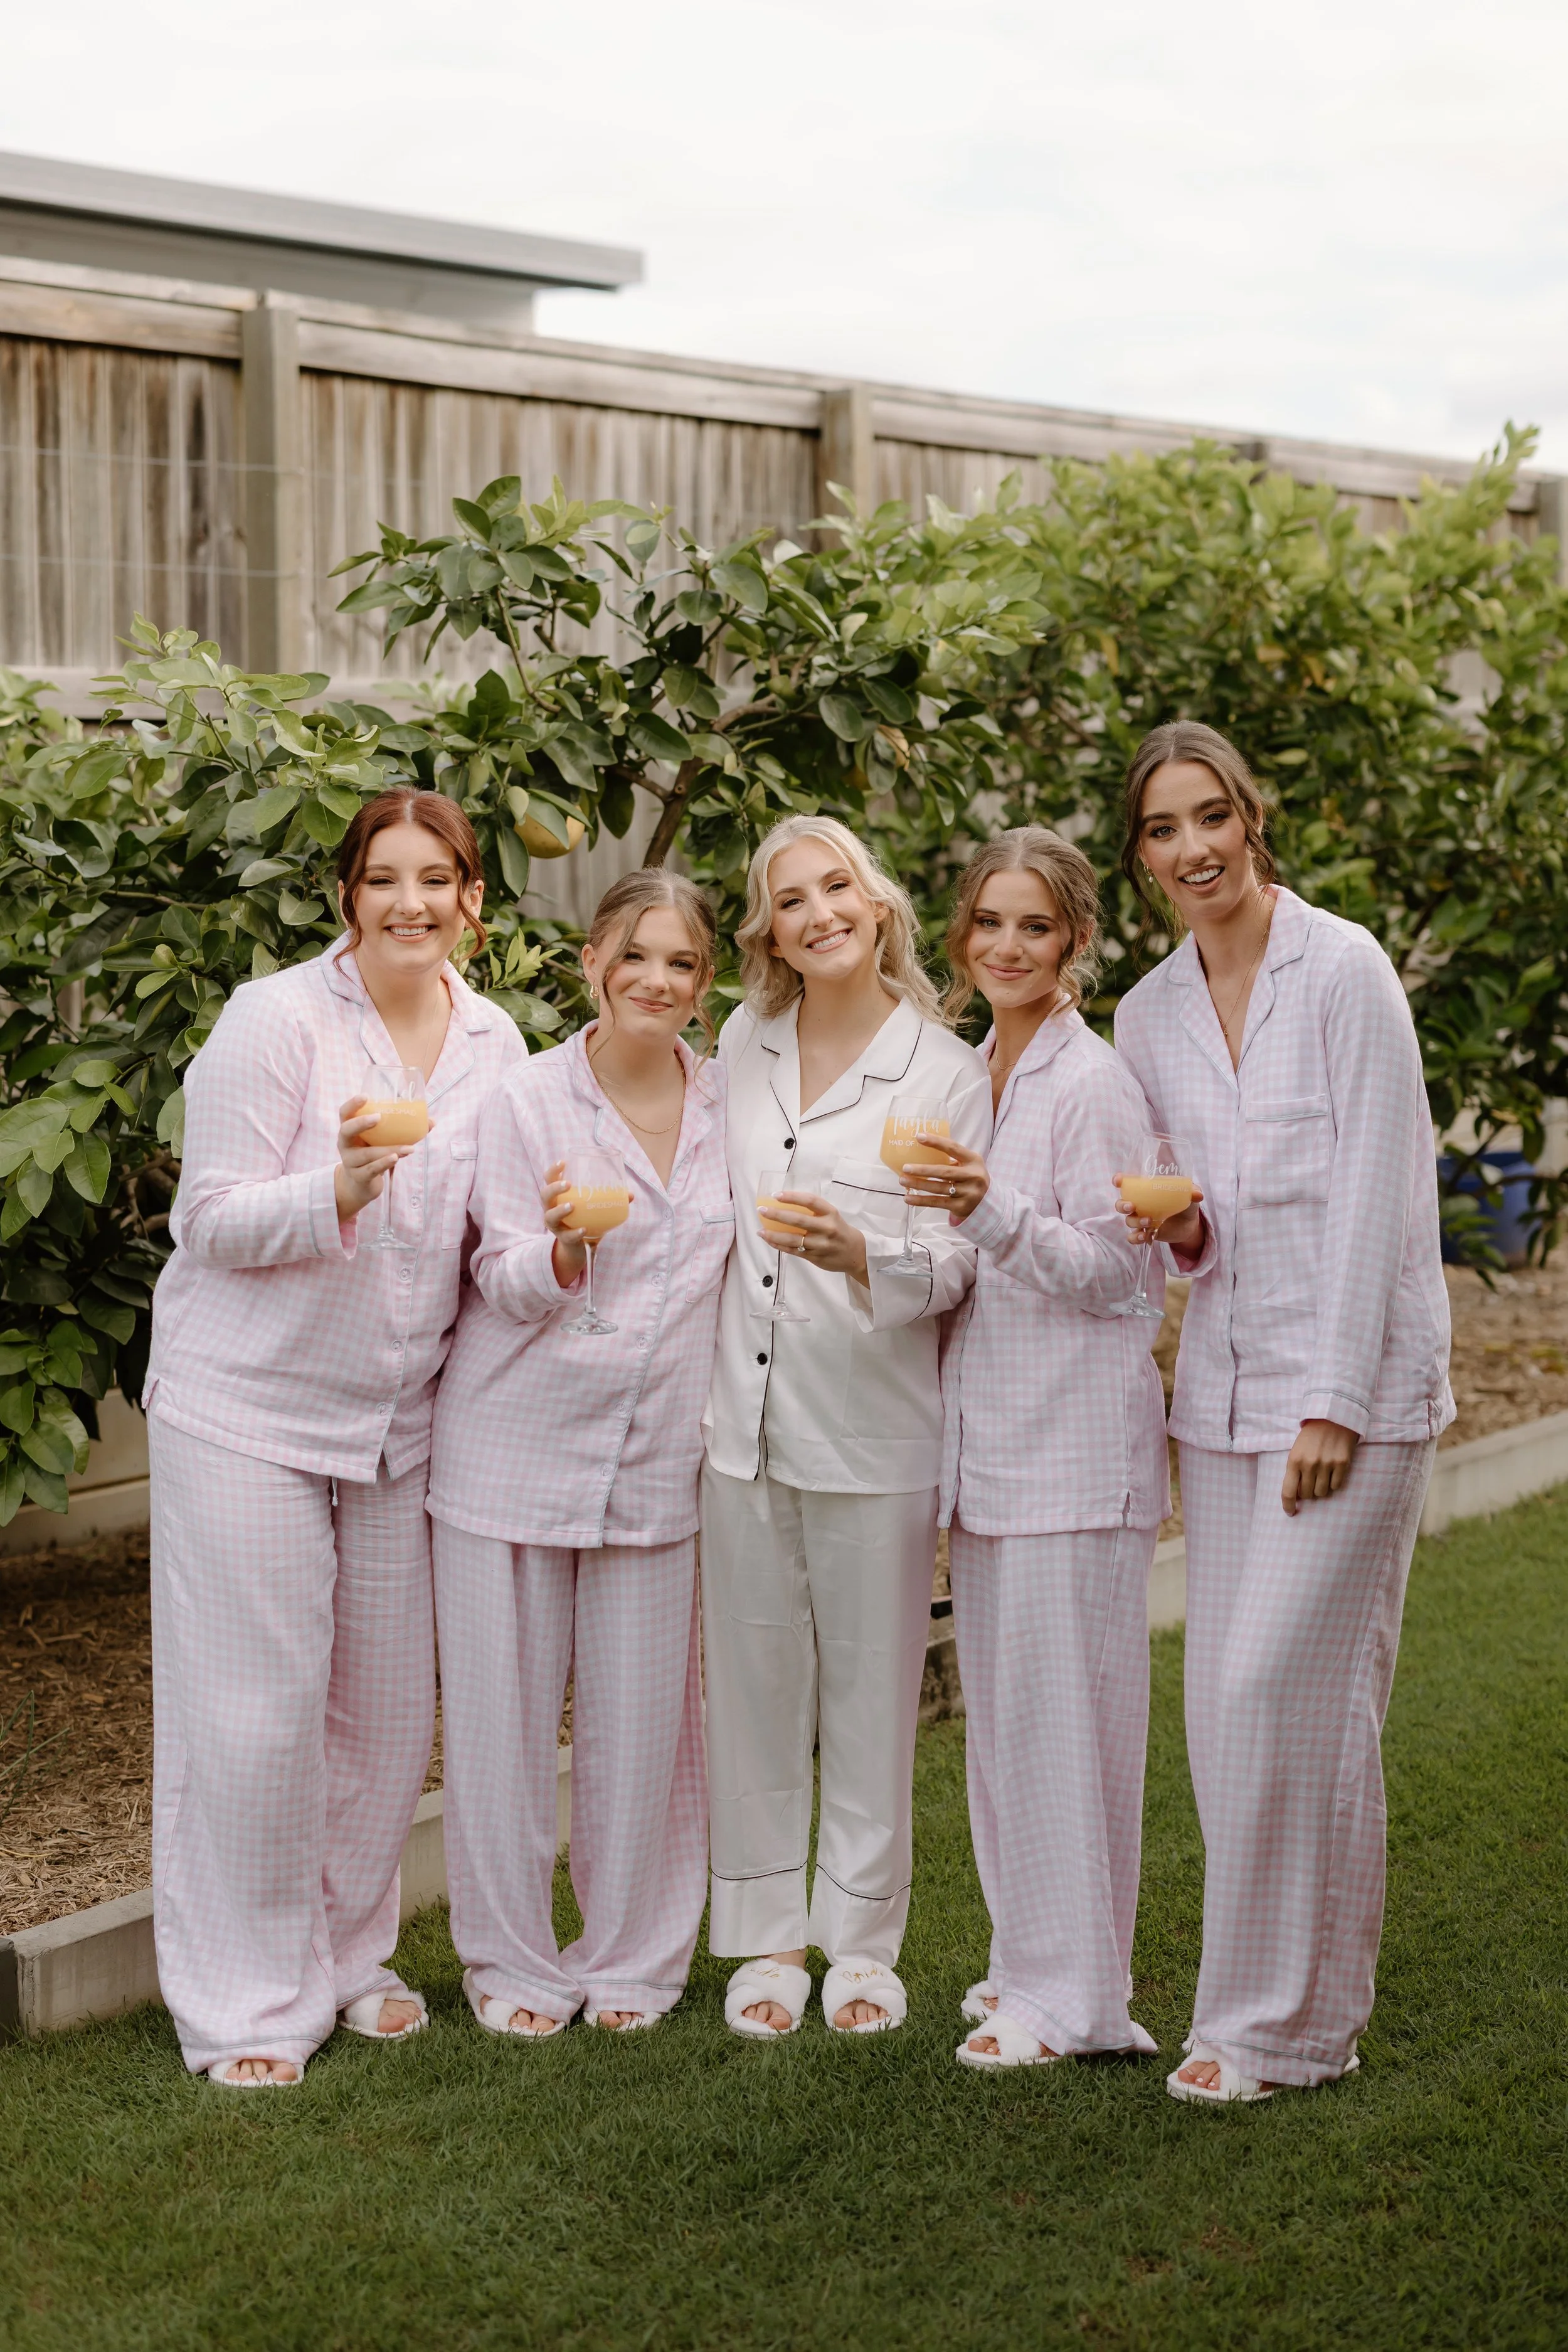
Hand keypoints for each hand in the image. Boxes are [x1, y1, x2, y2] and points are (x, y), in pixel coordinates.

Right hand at [334, 1095, 418, 1221]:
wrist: (361, 1184)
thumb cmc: (373, 1154)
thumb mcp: (382, 1140)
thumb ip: (402, 1130)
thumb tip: (431, 1122)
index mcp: (350, 1130)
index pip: (345, 1113)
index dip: (352, 1104)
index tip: (365, 1096)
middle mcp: (345, 1144)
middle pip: (346, 1130)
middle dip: (361, 1123)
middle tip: (378, 1118)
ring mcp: (350, 1161)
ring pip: (367, 1154)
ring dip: (389, 1149)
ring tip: (409, 1148)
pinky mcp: (358, 1176)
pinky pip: (371, 1169)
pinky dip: (384, 1163)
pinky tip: (396, 1159)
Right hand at [541, 1159, 626, 1288]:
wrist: (579, 1245)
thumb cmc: (584, 1217)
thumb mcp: (593, 1206)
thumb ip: (609, 1199)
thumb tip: (630, 1195)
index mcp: (558, 1196)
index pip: (549, 1179)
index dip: (553, 1170)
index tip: (563, 1162)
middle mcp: (552, 1209)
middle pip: (545, 1195)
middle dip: (554, 1188)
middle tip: (568, 1184)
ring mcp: (555, 1225)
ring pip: (550, 1216)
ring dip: (560, 1210)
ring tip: (572, 1206)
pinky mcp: (563, 1238)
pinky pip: (567, 1236)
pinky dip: (575, 1232)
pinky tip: (583, 1229)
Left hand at [756, 1190, 868, 1282]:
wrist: (856, 1253)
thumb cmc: (839, 1230)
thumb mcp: (832, 1216)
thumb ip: (813, 1211)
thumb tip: (785, 1203)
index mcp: (831, 1213)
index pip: (810, 1201)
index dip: (792, 1197)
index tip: (776, 1195)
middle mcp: (827, 1228)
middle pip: (798, 1220)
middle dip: (777, 1214)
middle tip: (762, 1210)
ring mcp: (820, 1244)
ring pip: (793, 1239)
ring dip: (773, 1235)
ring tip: (760, 1231)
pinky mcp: (815, 1257)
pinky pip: (793, 1251)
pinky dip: (779, 1246)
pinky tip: (769, 1241)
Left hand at [900, 1133, 987, 1222]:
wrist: (987, 1203)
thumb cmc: (971, 1178)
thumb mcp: (969, 1165)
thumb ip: (952, 1159)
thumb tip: (920, 1151)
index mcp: (973, 1160)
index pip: (953, 1148)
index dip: (936, 1142)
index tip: (919, 1137)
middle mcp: (972, 1176)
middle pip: (944, 1172)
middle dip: (923, 1170)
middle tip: (905, 1167)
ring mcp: (968, 1193)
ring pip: (938, 1188)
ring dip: (918, 1184)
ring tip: (903, 1180)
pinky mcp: (961, 1206)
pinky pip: (937, 1203)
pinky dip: (921, 1200)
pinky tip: (908, 1198)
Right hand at [1113, 1176, 1205, 1257]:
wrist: (1189, 1225)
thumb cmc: (1185, 1204)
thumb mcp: (1189, 1195)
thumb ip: (1192, 1191)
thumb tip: (1197, 1194)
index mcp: (1147, 1191)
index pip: (1128, 1184)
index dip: (1119, 1181)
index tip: (1118, 1181)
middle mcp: (1140, 1205)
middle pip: (1121, 1204)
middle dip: (1122, 1205)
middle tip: (1131, 1206)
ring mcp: (1141, 1220)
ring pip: (1128, 1221)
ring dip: (1135, 1221)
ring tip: (1150, 1221)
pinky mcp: (1145, 1233)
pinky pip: (1133, 1237)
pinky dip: (1136, 1238)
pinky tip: (1145, 1237)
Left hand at [1281, 1420, 1359, 1515]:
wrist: (1332, 1418)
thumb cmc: (1310, 1437)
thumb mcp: (1296, 1451)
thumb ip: (1295, 1472)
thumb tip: (1297, 1496)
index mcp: (1294, 1460)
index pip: (1288, 1491)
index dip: (1288, 1505)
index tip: (1290, 1512)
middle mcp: (1309, 1464)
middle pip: (1307, 1495)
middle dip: (1308, 1492)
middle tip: (1311, 1481)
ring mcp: (1326, 1464)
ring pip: (1322, 1493)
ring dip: (1321, 1488)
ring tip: (1322, 1474)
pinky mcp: (1342, 1464)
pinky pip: (1337, 1486)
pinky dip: (1334, 1483)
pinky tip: (1333, 1471)